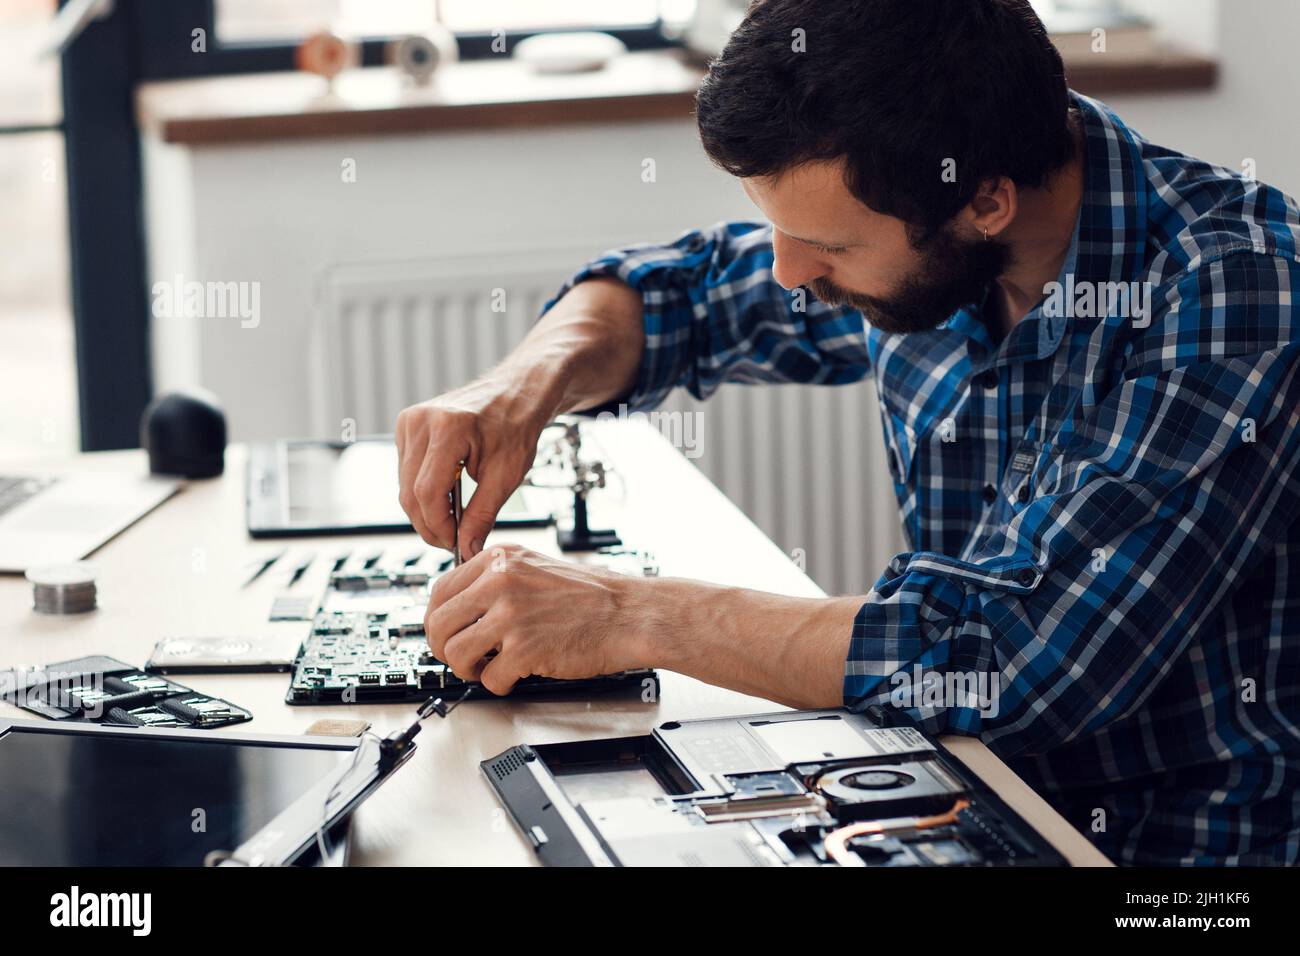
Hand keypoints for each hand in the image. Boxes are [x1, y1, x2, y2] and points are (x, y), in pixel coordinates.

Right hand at [396, 380, 550, 559]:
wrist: (515, 393)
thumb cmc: (516, 426)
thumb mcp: (506, 475)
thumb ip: (482, 514)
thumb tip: (467, 548)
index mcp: (449, 428)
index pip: (427, 492)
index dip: (439, 525)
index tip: (454, 543)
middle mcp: (421, 421)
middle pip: (410, 492)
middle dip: (430, 524)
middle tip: (453, 540)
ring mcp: (410, 420)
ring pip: (404, 484)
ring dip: (425, 509)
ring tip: (454, 520)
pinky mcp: (407, 425)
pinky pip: (405, 471)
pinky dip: (422, 491)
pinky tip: (445, 496)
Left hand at [423, 543, 650, 694]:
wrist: (631, 614)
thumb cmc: (594, 597)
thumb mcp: (537, 568)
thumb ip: (498, 580)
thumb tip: (462, 608)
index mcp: (500, 559)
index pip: (440, 590)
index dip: (438, 620)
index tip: (446, 633)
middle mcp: (500, 582)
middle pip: (439, 624)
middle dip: (444, 649)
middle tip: (462, 659)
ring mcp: (511, 615)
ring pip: (455, 653)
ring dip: (467, 670)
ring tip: (487, 669)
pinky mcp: (525, 649)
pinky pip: (489, 678)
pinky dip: (500, 684)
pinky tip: (516, 676)